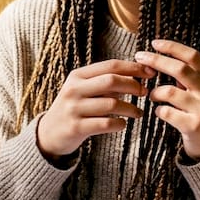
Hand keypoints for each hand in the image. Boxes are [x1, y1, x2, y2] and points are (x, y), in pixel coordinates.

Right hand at [36, 59, 152, 160]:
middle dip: (133, 85)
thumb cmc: (75, 109)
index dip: (133, 68)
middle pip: (111, 81)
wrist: (49, 134)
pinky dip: (119, 124)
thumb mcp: (84, 90)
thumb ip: (106, 83)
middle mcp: (74, 89)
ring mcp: (73, 108)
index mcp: (78, 76)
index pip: (110, 66)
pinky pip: (106, 123)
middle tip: (145, 92)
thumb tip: (137, 75)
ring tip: (138, 112)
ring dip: (131, 108)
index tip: (150, 72)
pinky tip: (122, 124)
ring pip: (111, 103)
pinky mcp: (76, 127)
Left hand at [133, 39, 199, 159]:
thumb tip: (160, 56)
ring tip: (153, 95)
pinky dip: (158, 110)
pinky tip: (160, 112)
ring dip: (155, 91)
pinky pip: (166, 112)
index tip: (154, 43)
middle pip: (180, 70)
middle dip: (156, 61)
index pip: (193, 56)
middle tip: (140, 58)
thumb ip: (190, 75)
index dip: (172, 47)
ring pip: (169, 91)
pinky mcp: (193, 125)